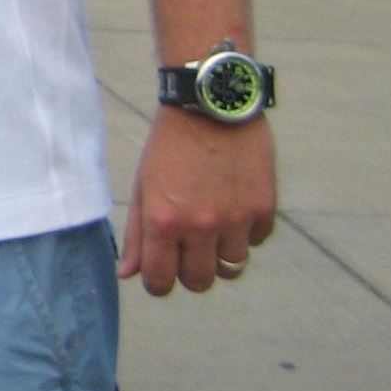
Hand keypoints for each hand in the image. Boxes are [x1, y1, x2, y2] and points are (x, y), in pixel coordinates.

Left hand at [118, 108, 276, 295]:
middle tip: (188, 251)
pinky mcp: (263, 208)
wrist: (210, 106)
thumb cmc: (169, 146)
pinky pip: (255, 241)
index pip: (161, 283)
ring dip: (221, 252)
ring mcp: (235, 219)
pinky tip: (234, 205)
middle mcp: (200, 226)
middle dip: (191, 273)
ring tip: (213, 223)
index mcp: (164, 221)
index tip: (162, 274)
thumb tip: (128, 275)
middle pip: (200, 282)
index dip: (159, 283)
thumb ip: (136, 235)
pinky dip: (245, 232)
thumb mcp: (144, 186)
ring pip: (232, 266)